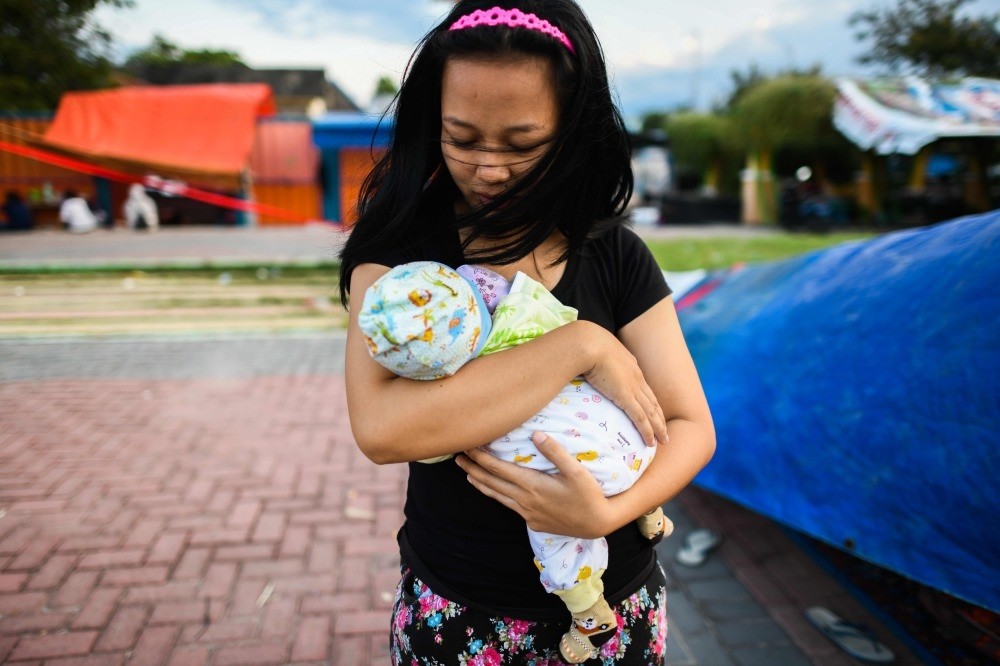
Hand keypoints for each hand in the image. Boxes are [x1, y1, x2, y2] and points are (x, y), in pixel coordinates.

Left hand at [455, 432, 613, 538]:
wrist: (597, 524)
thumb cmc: (589, 494)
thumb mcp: (576, 470)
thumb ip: (555, 451)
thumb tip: (536, 434)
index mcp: (532, 486)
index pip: (498, 469)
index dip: (480, 457)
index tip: (467, 446)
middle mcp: (524, 501)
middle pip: (491, 483)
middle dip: (473, 469)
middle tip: (456, 458)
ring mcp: (527, 514)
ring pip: (497, 497)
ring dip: (481, 484)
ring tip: (468, 475)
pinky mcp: (533, 522)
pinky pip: (509, 506)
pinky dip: (497, 496)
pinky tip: (495, 492)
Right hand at [580, 323, 667, 446]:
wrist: (588, 342)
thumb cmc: (586, 344)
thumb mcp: (596, 351)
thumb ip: (597, 361)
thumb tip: (586, 367)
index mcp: (630, 366)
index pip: (644, 388)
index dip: (649, 402)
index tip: (653, 412)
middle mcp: (636, 378)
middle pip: (652, 402)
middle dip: (659, 417)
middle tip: (664, 432)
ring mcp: (633, 387)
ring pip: (651, 412)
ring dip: (658, 428)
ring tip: (663, 440)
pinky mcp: (626, 396)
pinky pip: (641, 418)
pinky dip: (648, 431)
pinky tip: (651, 441)